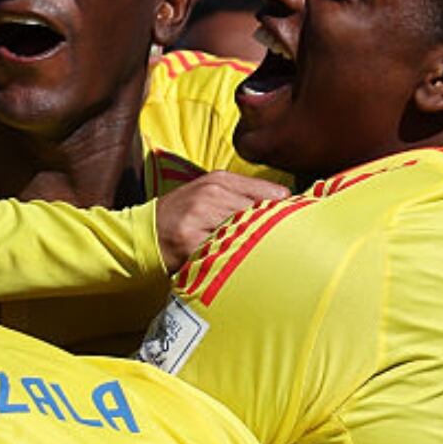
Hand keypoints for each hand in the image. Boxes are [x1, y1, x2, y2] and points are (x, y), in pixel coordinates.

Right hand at [155, 172, 287, 268]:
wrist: (146, 232)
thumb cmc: (185, 215)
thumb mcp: (212, 195)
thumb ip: (246, 196)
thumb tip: (287, 201)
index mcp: (220, 180)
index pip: (271, 193)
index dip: (286, 211)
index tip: (296, 224)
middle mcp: (211, 193)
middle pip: (262, 213)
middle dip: (273, 231)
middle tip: (283, 247)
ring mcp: (199, 216)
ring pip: (245, 232)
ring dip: (253, 246)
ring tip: (256, 255)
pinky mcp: (190, 240)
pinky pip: (223, 251)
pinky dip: (232, 259)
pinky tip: (234, 263)